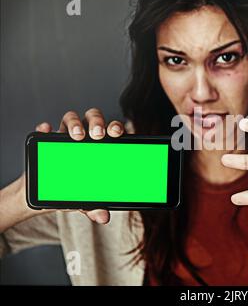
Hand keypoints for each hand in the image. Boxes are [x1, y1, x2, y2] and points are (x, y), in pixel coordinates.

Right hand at [33, 108, 125, 223]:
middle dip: (97, 121)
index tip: (118, 133)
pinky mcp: (45, 141)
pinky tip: (47, 131)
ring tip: (77, 136)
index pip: (110, 130)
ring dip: (74, 123)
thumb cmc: (71, 189)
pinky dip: (45, 129)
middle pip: (92, 117)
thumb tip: (103, 216)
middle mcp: (84, 137)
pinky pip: (44, 129)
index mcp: (100, 146)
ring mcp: (63, 137)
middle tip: (98, 135)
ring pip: (70, 118)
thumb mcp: (84, 200)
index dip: (115, 127)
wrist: (43, 194)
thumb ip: (94, 206)